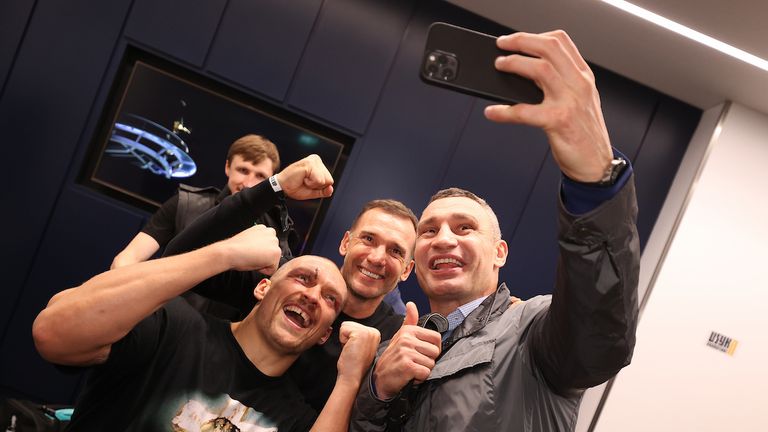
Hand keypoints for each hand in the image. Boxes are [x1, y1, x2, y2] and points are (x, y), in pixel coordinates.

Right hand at [221, 224, 280, 273]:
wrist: (230, 252)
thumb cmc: (234, 248)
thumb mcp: (248, 240)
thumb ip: (257, 242)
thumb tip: (259, 251)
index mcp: (262, 228)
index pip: (268, 245)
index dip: (259, 251)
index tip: (250, 251)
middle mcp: (270, 233)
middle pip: (272, 252)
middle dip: (264, 257)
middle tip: (251, 255)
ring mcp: (274, 242)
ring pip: (273, 260)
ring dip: (264, 263)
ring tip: (252, 258)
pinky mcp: (276, 252)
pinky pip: (272, 269)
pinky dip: (264, 270)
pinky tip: (255, 262)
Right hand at [276, 154, 333, 199]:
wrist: (281, 187)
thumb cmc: (294, 187)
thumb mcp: (312, 192)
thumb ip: (323, 191)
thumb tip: (331, 189)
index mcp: (318, 165)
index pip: (329, 181)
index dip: (319, 187)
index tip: (307, 183)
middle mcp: (317, 160)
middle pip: (329, 180)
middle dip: (317, 186)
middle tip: (304, 182)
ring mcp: (313, 160)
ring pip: (324, 180)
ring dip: (313, 184)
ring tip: (303, 179)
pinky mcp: (310, 163)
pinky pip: (318, 180)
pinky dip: (310, 183)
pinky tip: (302, 177)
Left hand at [337, 322, 380, 385]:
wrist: (352, 376)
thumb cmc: (354, 363)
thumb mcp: (361, 345)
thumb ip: (359, 335)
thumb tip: (350, 326)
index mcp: (376, 334)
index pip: (354, 326)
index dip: (351, 338)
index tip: (356, 349)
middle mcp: (374, 331)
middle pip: (350, 324)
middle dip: (347, 337)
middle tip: (353, 350)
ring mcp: (368, 332)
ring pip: (346, 325)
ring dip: (345, 339)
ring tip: (351, 350)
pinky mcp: (359, 334)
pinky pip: (342, 329)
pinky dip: (342, 340)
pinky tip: (349, 349)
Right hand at [372, 302, 441, 399]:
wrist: (379, 379)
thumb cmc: (394, 358)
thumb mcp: (400, 337)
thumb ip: (409, 321)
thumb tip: (411, 304)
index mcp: (408, 330)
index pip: (436, 337)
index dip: (433, 348)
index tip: (421, 353)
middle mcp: (407, 339)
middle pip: (435, 351)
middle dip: (428, 361)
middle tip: (414, 362)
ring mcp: (406, 352)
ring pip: (431, 363)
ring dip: (423, 370)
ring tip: (411, 368)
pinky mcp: (407, 366)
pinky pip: (426, 373)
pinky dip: (420, 378)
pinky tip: (409, 376)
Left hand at [484, 30, 612, 182]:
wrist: (595, 164)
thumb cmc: (583, 133)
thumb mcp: (579, 101)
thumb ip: (560, 83)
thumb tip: (524, 70)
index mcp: (583, 76)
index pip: (561, 42)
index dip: (535, 36)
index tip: (516, 39)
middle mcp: (579, 84)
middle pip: (550, 48)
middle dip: (521, 41)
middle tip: (501, 45)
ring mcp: (570, 102)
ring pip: (540, 70)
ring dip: (515, 64)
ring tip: (499, 66)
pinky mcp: (559, 122)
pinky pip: (526, 112)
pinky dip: (504, 112)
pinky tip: (493, 112)